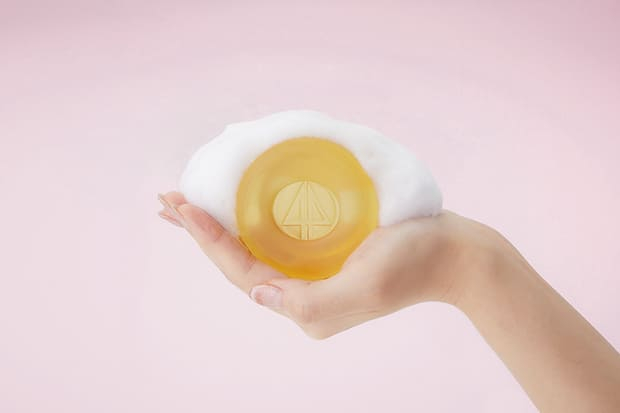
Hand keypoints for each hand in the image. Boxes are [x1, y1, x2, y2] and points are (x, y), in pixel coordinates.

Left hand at [157, 191, 496, 338]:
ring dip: (221, 228)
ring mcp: (314, 272)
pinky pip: (278, 239)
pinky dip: (251, 222)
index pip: (241, 271)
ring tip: (190, 207)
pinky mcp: (327, 254)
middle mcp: (303, 291)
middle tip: (169, 201)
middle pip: (238, 261)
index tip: (181, 206)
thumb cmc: (414, 263)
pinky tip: (242, 209)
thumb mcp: (365, 289)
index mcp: (305, 304)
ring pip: (254, 248)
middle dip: (201, 233)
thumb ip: (310, 303)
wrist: (454, 254)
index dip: (207, 240)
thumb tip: (258, 293)